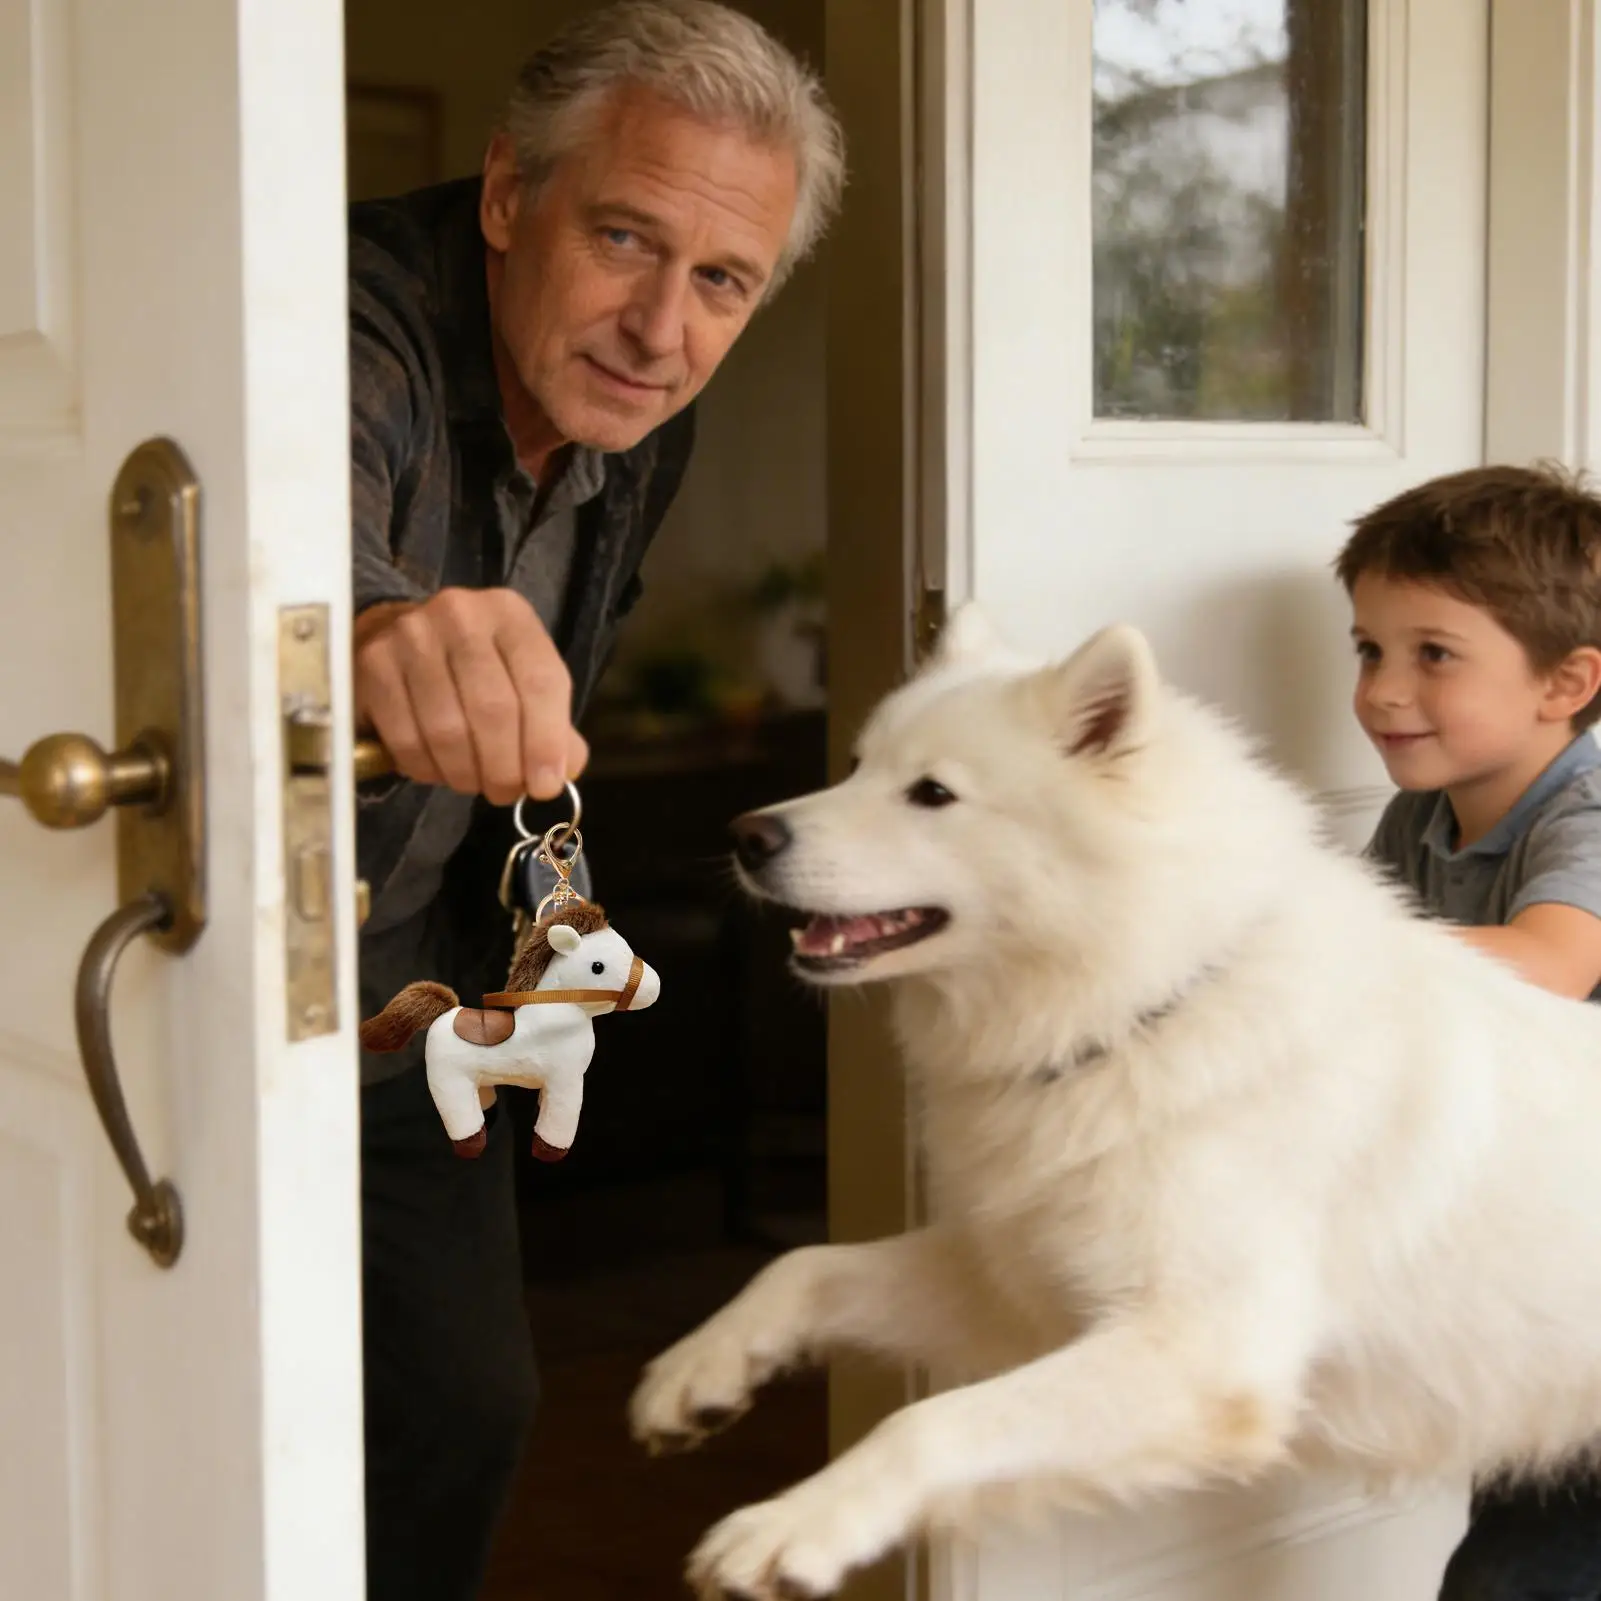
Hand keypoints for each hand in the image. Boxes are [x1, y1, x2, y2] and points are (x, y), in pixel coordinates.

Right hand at [353, 588, 588, 804]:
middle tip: (504, 793)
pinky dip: (425, 768)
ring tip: (471, 782)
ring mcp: (411, 636)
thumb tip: (559, 774)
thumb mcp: (521, 682)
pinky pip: (406, 738)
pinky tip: (435, 768)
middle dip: (504, 768)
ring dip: (464, 773)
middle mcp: (461, 614)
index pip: (541, 681)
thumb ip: (552, 728)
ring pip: (447, 729)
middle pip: (493, 708)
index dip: (546, 742)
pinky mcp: (372, 665)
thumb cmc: (473, 669)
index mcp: (510, 614)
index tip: (545, 787)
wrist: (397, 636)